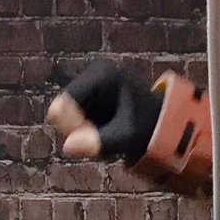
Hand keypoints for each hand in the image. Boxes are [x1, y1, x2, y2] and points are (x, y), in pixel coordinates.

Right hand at [45, 60, 163, 163]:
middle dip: (78, 130)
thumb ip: (99, 142)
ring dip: (82, 133)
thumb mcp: (126, 138)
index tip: (95, 137)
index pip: (64, 104)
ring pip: (65, 116)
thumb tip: (66, 147)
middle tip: (104, 137)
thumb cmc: (147, 127)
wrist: (158, 122)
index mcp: (100, 75)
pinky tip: (104, 131)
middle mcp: (90, 72)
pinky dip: (84, 130)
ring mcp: (88, 82)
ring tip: (107, 134)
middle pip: (62, 110)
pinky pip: (71, 118)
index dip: (73, 127)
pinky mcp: (87, 93)